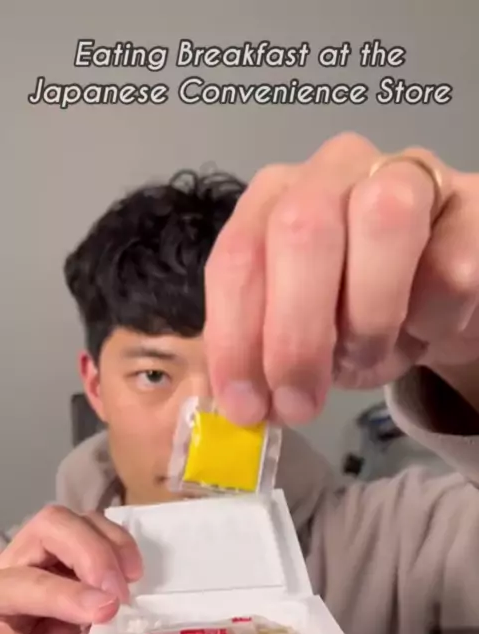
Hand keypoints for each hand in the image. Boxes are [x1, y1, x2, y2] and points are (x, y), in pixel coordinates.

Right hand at [0, 506, 141, 633]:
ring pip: (21, 580)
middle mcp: (17, 575)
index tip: (136, 574)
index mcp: (49, 571)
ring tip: (102, 617)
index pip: (78, 523)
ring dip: (66, 595)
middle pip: (49, 525)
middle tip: (116, 594)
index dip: (110, 538)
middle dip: (90, 551)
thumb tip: (134, 615)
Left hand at [204, 132, 478, 424]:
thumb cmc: (355, 314)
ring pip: (385, 219)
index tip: (246, 406)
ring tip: (369, 354)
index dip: (235, 337)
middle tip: (301, 401)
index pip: (238, 256)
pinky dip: (431, 319)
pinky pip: (452, 266)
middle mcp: (334, 169)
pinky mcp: (472, 204)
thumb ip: (264, 358)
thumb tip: (240, 404)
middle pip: (302, 228)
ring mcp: (408, 174)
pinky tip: (426, 328)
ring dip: (369, 316)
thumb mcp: (299, 338)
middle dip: (295, 334)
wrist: (437, 300)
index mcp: (275, 199)